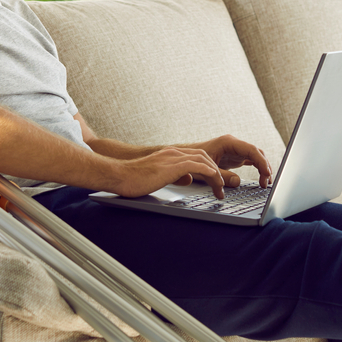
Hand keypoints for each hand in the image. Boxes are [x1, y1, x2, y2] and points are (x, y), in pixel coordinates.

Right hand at [112, 147, 227, 197]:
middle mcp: (173, 153)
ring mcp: (173, 157)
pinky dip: (210, 173)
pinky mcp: (172, 166)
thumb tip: (188, 178)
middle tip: (222, 188)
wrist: (119, 176)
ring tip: (221, 189)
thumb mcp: (159, 177)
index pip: (197, 157)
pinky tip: (215, 181)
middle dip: (216, 172)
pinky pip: (198, 166)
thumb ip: (174, 175)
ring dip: (216, 175)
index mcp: (170, 154)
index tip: (216, 182)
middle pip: (204, 157)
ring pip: (203, 160)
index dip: (209, 168)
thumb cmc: (133, 179)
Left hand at [182, 134, 272, 188]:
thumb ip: (222, 175)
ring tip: (265, 183)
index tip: (266, 173)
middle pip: (256, 153)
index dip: (261, 162)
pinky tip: (261, 179)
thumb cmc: (193, 161)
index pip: (251, 150)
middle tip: (267, 182)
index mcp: (228, 142)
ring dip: (263, 169)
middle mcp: (234, 144)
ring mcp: (236, 151)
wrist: (186, 157)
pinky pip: (251, 161)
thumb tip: (237, 182)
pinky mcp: (235, 157)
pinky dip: (257, 169)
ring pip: (256, 157)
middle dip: (265, 166)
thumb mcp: (206, 169)